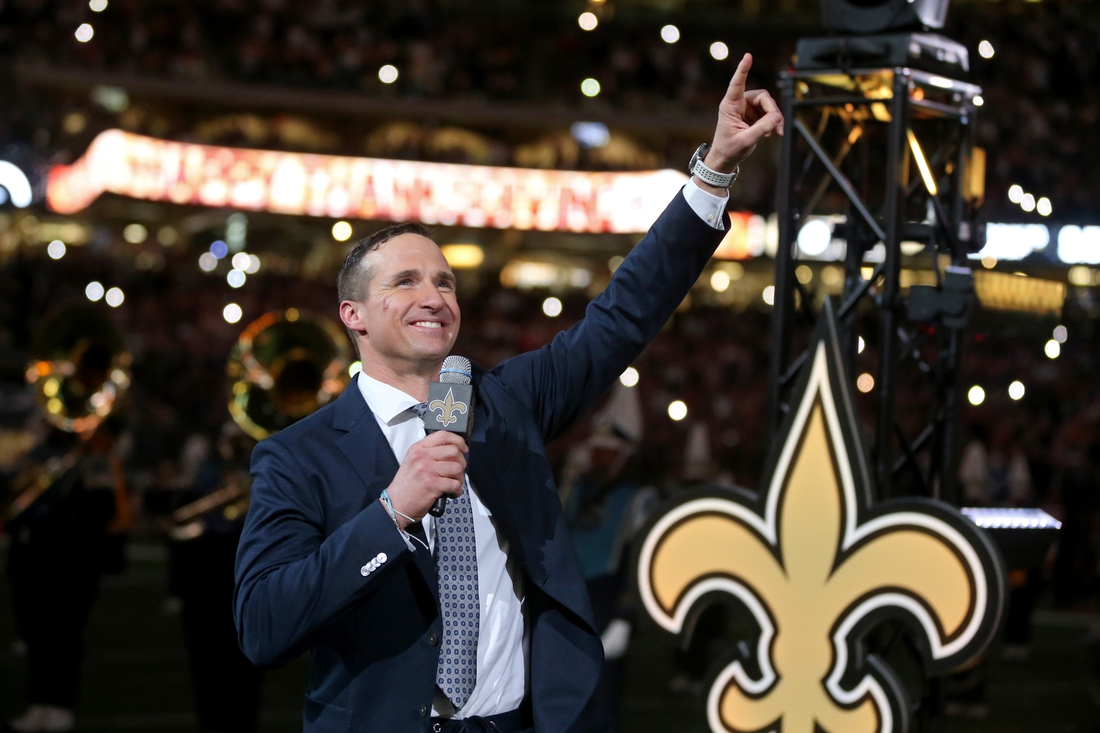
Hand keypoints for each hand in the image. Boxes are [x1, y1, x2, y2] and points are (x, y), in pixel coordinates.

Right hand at [384, 431, 466, 528]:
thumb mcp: (413, 462)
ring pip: (457, 468)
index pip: (443, 435)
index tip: (463, 448)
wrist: (396, 505)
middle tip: (457, 471)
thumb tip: (453, 451)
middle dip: (461, 462)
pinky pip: (455, 484)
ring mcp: (427, 470)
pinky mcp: (433, 485)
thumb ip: (429, 453)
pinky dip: (457, 490)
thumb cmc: (406, 485)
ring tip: (453, 484)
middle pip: (454, 451)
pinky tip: (451, 493)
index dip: (458, 440)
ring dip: (460, 478)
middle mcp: (422, 457)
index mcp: (418, 449)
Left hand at [702, 53, 783, 175]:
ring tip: (776, 133)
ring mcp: (746, 108)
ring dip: (774, 118)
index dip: (743, 70)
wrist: (726, 159)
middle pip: (762, 96)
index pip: (737, 84)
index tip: (748, 56)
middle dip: (772, 110)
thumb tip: (777, 117)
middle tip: (777, 126)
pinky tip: (772, 134)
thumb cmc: (729, 149)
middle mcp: (738, 103)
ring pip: (768, 104)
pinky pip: (768, 113)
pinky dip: (773, 122)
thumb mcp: (746, 140)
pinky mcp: (753, 115)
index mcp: (730, 106)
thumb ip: (762, 128)